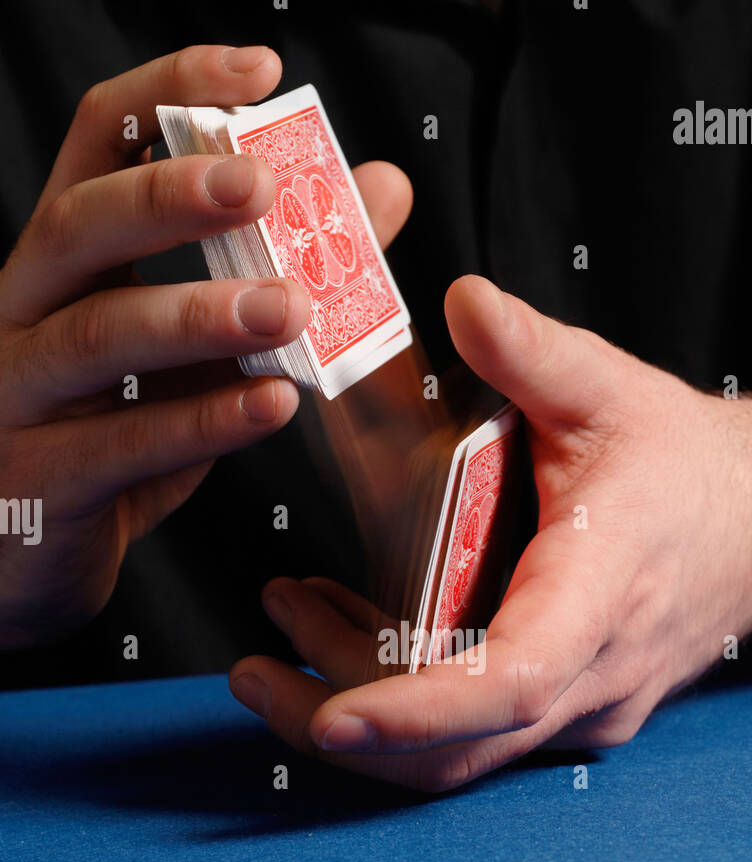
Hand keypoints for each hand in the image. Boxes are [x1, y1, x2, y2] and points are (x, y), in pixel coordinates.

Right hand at [0, 44, 410, 649]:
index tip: (257, 70)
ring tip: (290, 308)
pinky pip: (120, 447)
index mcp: (61, 264)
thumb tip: (377, 192)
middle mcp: (24, 313)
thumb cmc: (110, 439)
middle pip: (80, 226)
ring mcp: (19, 398)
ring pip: (96, 337)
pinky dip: (200, 424)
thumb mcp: (192, 352)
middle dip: (171, 197)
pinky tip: (270, 407)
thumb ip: (271, 273)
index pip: (96, 145)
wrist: (26, 561)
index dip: (169, 91)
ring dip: (197, 315)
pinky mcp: (41, 483)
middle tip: (264, 186)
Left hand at [230, 274, 751, 790]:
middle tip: (254, 673)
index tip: (335, 715)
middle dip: (342, 725)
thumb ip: (532, 352)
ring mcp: (581, 707)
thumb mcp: (612, 391)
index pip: (511, 683)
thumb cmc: (689, 467)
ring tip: (288, 622)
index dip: (420, 711)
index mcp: (603, 593)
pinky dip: (400, 699)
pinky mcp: (564, 711)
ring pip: (458, 757)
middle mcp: (593, 674)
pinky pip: (474, 735)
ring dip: (358, 707)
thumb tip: (460, 302)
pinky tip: (346, 628)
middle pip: (460, 751)